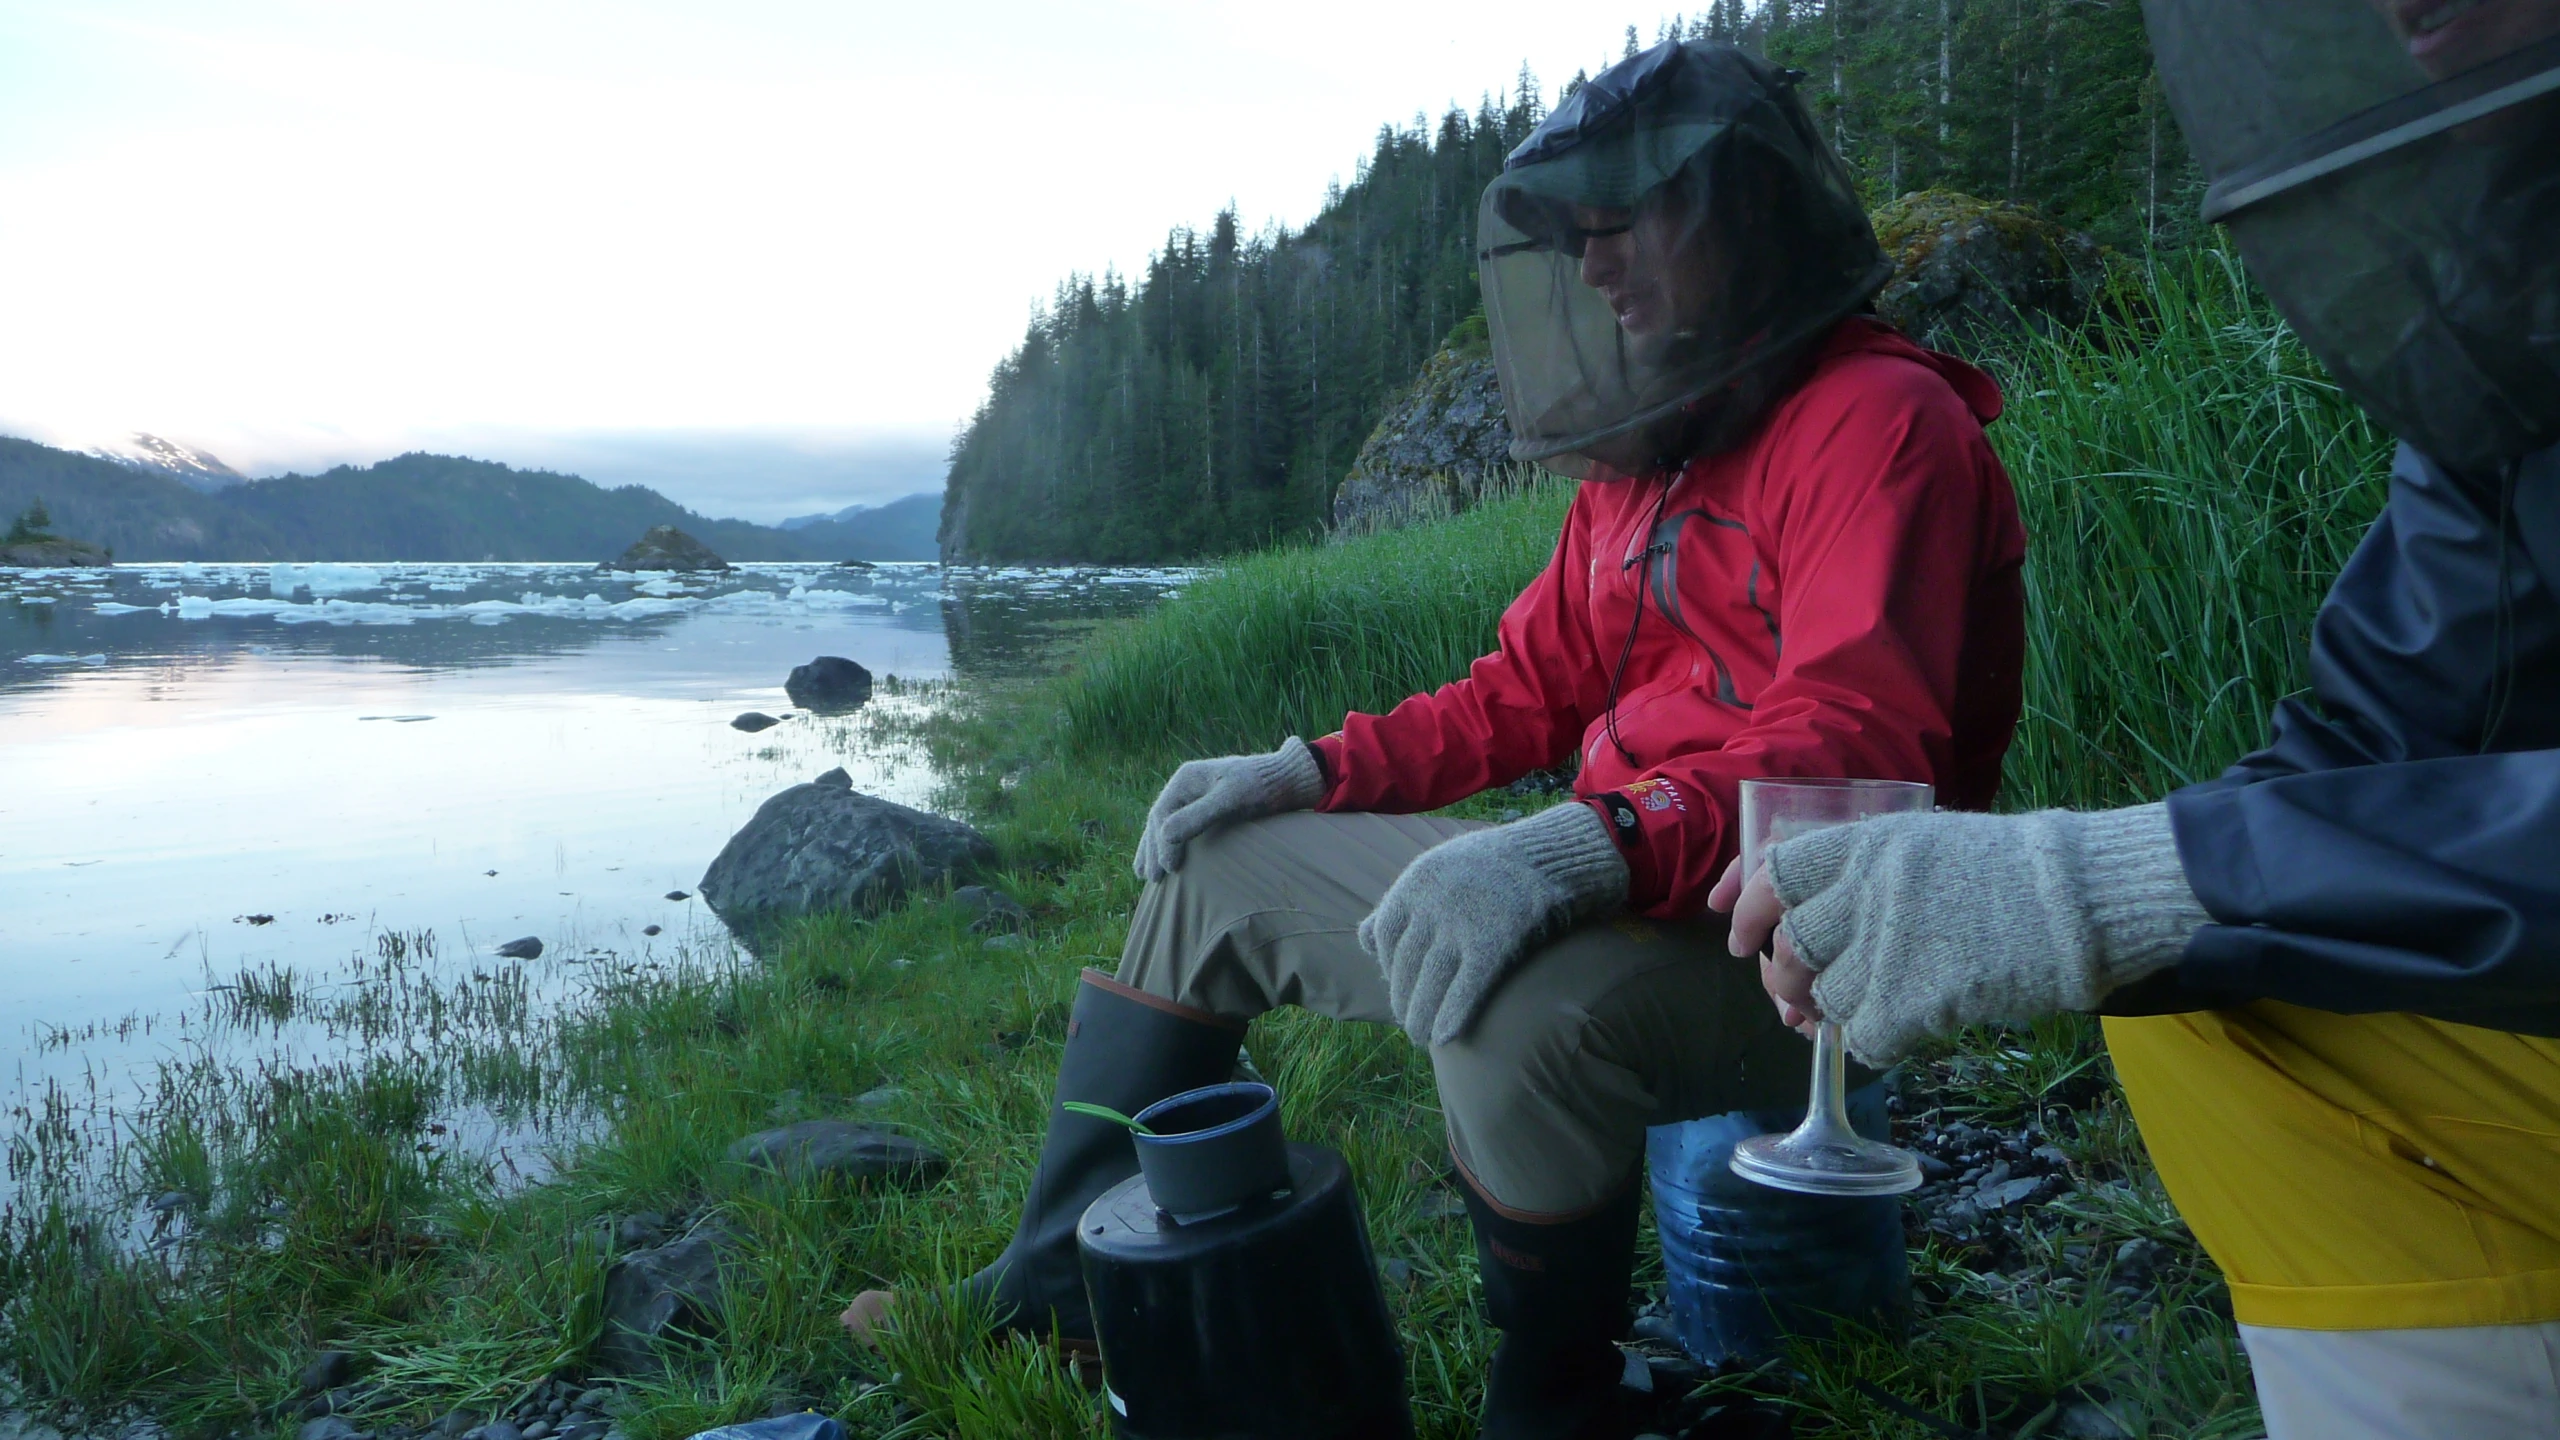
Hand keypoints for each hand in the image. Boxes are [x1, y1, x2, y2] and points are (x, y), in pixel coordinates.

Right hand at [1132, 738, 1325, 881]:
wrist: (1287, 778)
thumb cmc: (1261, 787)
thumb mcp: (1231, 800)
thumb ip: (1198, 816)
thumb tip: (1164, 835)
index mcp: (1186, 778)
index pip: (1162, 815)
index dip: (1161, 844)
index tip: (1169, 870)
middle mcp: (1186, 786)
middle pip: (1159, 821)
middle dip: (1153, 850)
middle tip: (1152, 879)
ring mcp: (1194, 796)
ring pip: (1165, 825)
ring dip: (1156, 849)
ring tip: (1147, 875)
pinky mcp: (1206, 807)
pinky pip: (1180, 826)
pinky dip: (1170, 844)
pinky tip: (1168, 859)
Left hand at [1359, 802, 1628, 1046]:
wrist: (1549, 852)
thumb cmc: (1491, 864)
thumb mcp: (1438, 866)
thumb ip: (1401, 902)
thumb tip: (1363, 939)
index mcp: (1416, 880)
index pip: (1383, 932)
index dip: (1384, 963)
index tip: (1394, 983)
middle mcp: (1433, 902)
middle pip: (1405, 962)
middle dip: (1403, 997)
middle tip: (1408, 1022)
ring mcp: (1462, 922)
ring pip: (1431, 980)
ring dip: (1422, 1015)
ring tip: (1422, 1037)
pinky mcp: (1493, 942)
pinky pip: (1466, 986)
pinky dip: (1452, 1014)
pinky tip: (1446, 1036)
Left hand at [1709, 804, 2207, 1065]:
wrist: (2077, 900)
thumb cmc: (2007, 871)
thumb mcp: (1923, 843)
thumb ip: (1865, 872)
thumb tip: (1807, 911)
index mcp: (1866, 844)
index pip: (1774, 872)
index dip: (1745, 907)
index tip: (1734, 932)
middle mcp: (1865, 892)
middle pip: (1788, 946)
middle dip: (1778, 978)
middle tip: (1788, 994)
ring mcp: (1888, 948)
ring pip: (1820, 996)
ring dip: (1821, 1014)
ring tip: (1838, 1017)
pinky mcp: (1914, 1000)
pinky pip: (1865, 1035)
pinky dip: (1867, 1042)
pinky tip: (1887, 1035)